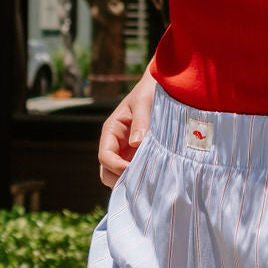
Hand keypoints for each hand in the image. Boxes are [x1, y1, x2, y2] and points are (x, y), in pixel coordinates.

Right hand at [97, 69, 157, 188]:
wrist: (162, 86)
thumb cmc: (149, 91)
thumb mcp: (143, 102)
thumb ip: (140, 121)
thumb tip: (136, 143)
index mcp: (112, 131)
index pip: (105, 156)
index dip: (116, 167)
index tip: (134, 169)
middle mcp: (116, 144)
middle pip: (107, 172)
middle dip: (121, 179)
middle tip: (143, 180)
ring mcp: (127, 152)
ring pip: (120, 176)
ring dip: (132, 181)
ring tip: (150, 180)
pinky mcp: (140, 156)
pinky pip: (136, 173)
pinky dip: (142, 178)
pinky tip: (156, 177)